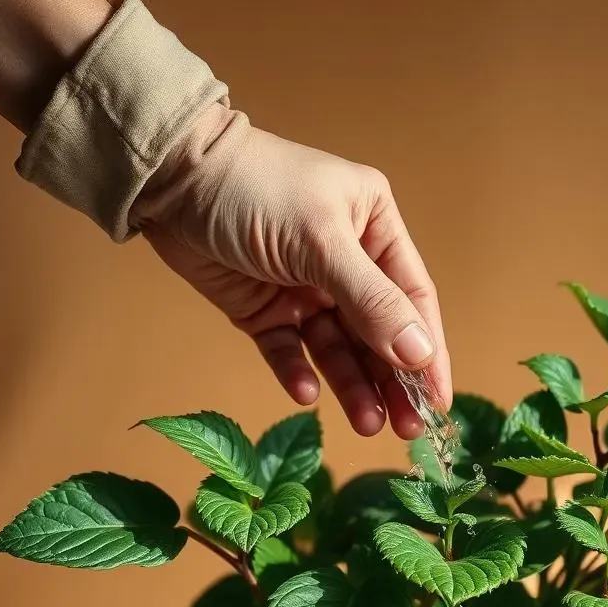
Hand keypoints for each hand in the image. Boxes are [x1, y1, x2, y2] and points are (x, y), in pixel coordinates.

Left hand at [132, 103, 450, 437]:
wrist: (168, 177)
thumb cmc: (255, 190)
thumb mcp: (322, 242)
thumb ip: (373, 301)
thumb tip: (420, 354)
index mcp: (374, 228)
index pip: (413, 300)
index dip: (428, 352)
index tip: (439, 401)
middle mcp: (347, 261)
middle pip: (379, 333)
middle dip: (392, 380)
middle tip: (406, 429)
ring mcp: (305, 289)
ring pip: (337, 348)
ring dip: (352, 386)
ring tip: (366, 424)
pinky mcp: (265, 310)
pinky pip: (289, 350)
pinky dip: (297, 372)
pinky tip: (305, 394)